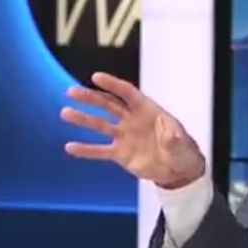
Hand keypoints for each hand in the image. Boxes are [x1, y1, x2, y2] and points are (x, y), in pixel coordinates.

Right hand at [60, 72, 205, 189]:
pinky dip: (86, 149)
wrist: (178, 170)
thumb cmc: (182, 149)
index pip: (127, 93)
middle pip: (108, 105)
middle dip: (90, 98)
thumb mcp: (182, 143)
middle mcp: (132, 120)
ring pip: (100, 125)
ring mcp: (124, 136)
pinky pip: (100, 150)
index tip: (96, 77)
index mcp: (147, 110)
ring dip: (83, 119)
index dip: (113, 84)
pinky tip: (70, 147)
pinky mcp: (120, 153)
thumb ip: (173, 138)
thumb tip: (169, 135)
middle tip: (71, 92)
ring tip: (65, 113)